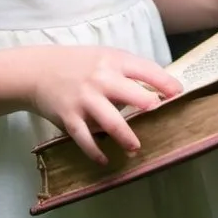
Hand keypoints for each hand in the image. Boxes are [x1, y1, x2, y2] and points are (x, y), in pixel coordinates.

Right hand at [26, 46, 181, 164]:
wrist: (39, 70)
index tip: (179, 94)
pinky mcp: (70, 117)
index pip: (146, 70)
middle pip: (133, 95)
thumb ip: (127, 72)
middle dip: (149, 106)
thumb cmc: (79, 64)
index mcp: (113, 61)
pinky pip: (86, 140)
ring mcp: (85, 99)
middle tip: (160, 116)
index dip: (165, 83)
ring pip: (112, 122)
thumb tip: (158, 91)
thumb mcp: (104, 57)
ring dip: (127, 138)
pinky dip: (97, 153)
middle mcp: (101, 79)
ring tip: (136, 148)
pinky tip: (106, 160)